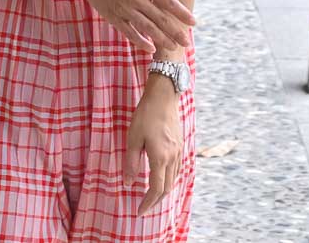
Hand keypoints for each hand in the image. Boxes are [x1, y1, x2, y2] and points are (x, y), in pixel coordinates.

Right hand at [74, 0, 193, 54]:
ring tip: (173, 47)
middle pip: (159, 17)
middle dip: (175, 31)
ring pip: (146, 27)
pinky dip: (140, 41)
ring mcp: (124, 8)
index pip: (167, 1)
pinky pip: (129, 32)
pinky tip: (150, 48)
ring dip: (161, 38)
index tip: (193, 22)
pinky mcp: (113, 16)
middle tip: (187, 42)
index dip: (181, 12)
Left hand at [123, 83, 184, 215]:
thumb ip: (131, 162)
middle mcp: (173, 158)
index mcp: (160, 157)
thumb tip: (127, 183)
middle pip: (167, 188)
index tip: (139, 211)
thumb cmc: (145, 114)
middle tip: (143, 207)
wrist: (164, 96)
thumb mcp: (132, 137)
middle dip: (155, 201)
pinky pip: (177, 169)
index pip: (156, 189)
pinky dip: (169, 179)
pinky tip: (161, 177)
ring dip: (163, 191)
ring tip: (151, 196)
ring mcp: (179, 152)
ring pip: (174, 179)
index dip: (147, 203)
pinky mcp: (180, 146)